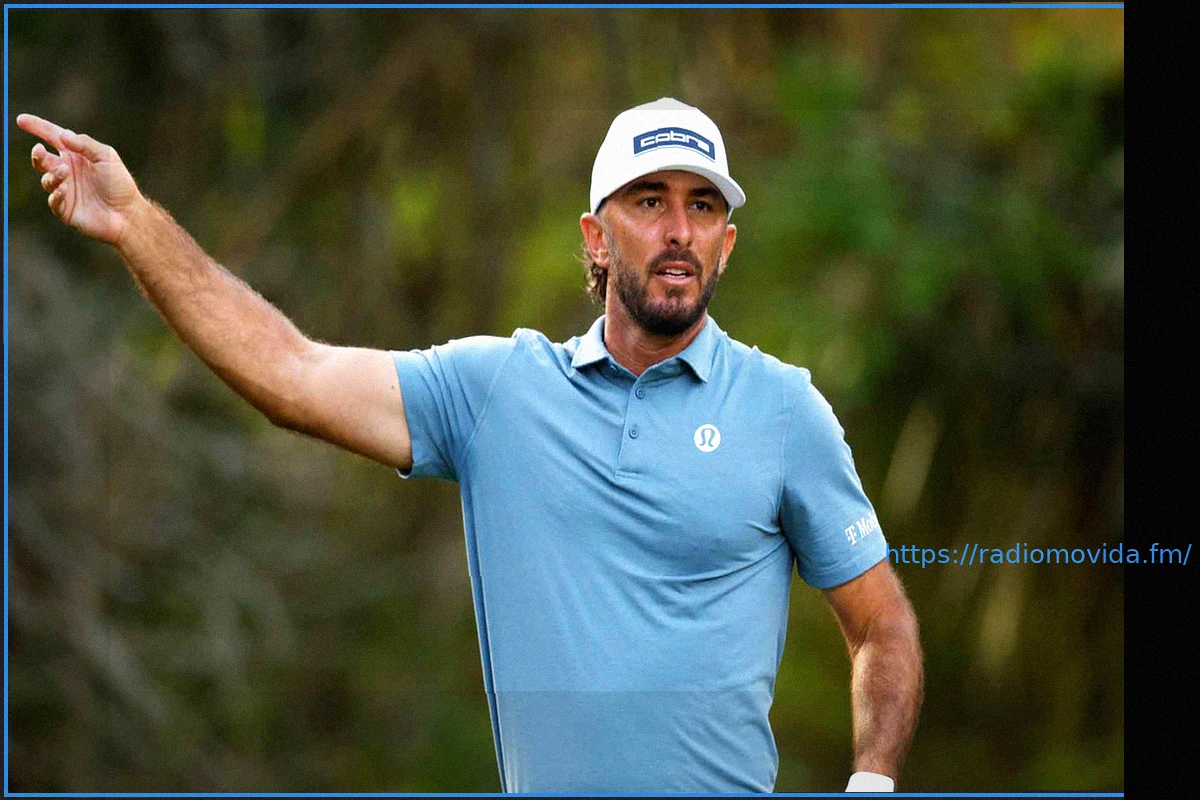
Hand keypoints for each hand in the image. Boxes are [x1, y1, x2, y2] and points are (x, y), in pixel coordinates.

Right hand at [17, 113, 142, 245]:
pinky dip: (56, 194)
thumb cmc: (120, 184)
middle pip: (43, 159)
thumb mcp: (106, 157)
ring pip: (47, 180)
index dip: (37, 128)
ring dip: (53, 175)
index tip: (21, 120)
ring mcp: (66, 190)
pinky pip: (53, 201)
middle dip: (38, 155)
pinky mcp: (66, 209)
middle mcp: (69, 171)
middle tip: (40, 151)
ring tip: (65, 173)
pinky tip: (64, 190)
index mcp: (77, 156)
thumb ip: (85, 144)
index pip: (53, 138)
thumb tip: (62, 135)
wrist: (128, 214)